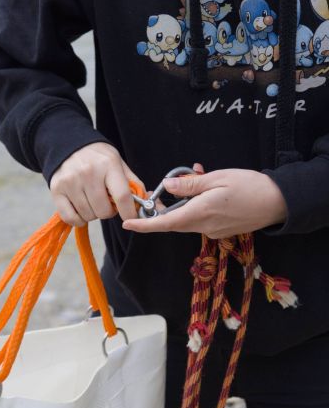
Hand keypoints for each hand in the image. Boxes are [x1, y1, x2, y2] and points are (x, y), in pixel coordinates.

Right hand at [50, 142, 144, 225]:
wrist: (68, 144)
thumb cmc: (98, 157)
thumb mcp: (118, 163)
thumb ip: (132, 183)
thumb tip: (144, 203)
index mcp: (108, 164)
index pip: (122, 196)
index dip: (128, 212)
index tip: (129, 217)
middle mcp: (88, 173)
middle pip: (104, 211)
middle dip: (108, 212)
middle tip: (105, 202)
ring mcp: (70, 182)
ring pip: (88, 216)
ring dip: (93, 214)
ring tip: (92, 200)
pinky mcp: (56, 190)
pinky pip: (71, 218)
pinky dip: (78, 219)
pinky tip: (81, 209)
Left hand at [122, 164, 286, 237]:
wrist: (278, 202)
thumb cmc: (250, 187)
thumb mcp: (217, 179)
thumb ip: (190, 185)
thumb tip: (168, 186)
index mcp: (200, 213)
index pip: (165, 223)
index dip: (145, 225)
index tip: (128, 224)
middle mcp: (203, 227)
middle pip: (174, 220)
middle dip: (167, 205)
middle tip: (169, 185)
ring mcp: (213, 231)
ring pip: (188, 217)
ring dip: (186, 201)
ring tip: (198, 176)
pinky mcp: (221, 230)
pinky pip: (201, 218)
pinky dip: (198, 205)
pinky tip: (209, 188)